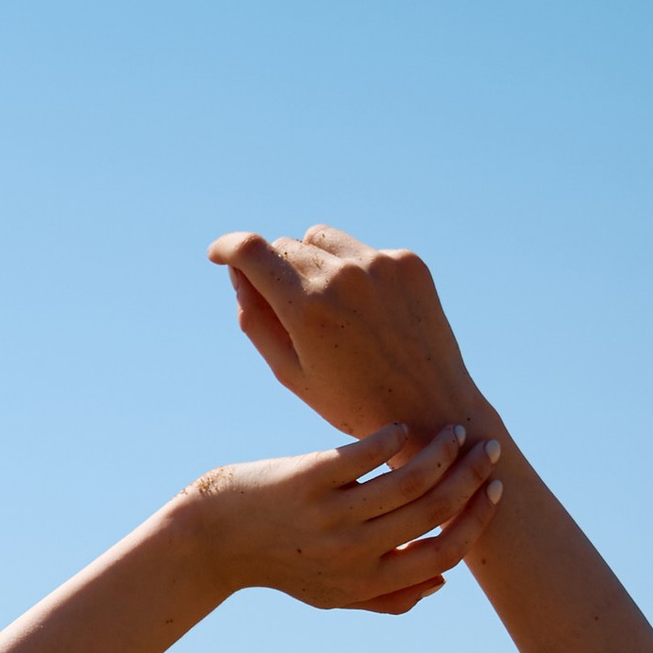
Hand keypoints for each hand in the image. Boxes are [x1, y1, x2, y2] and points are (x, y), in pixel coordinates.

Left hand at [185, 420, 501, 616]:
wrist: (216, 539)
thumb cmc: (281, 563)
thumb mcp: (334, 594)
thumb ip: (389, 595)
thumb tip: (444, 579)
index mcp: (366, 582)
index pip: (444, 554)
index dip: (476, 521)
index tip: (491, 490)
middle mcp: (353, 553)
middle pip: (435, 512)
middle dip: (472, 477)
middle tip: (487, 449)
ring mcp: (330, 515)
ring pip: (409, 480)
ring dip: (443, 451)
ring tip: (454, 431)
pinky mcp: (308, 478)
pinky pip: (366, 454)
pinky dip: (393, 438)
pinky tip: (403, 428)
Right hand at [207, 224, 485, 441]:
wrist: (433, 413)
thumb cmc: (354, 404)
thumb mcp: (292, 373)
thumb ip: (256, 320)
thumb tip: (239, 274)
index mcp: (308, 307)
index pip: (252, 249)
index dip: (228, 247)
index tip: (219, 255)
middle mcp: (343, 275)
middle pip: (286, 245)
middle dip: (275, 269)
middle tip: (286, 308)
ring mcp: (380, 264)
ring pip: (322, 238)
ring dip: (312, 261)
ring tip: (328, 309)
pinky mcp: (409, 262)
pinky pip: (362, 251)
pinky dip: (353, 271)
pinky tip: (367, 313)